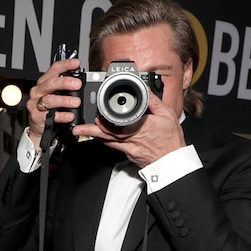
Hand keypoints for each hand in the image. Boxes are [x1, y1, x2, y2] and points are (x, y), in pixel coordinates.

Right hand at [26, 58, 83, 149]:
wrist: (40, 127)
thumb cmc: (50, 108)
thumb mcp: (58, 94)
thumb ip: (67, 87)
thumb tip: (83, 80)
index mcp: (45, 82)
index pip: (54, 69)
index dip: (65, 65)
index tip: (76, 63)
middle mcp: (39, 91)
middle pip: (50, 83)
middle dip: (65, 82)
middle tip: (77, 84)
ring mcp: (35, 104)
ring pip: (49, 100)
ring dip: (64, 100)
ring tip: (76, 102)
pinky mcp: (36, 116)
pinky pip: (50, 116)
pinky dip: (61, 116)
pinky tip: (70, 115)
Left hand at [71, 92, 185, 167]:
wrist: (173, 161)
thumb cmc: (171, 139)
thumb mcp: (167, 115)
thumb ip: (154, 101)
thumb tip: (145, 89)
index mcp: (141, 127)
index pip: (119, 123)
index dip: (105, 120)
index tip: (96, 115)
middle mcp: (132, 138)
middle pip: (107, 133)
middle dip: (91, 129)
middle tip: (78, 127)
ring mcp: (129, 147)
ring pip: (107, 141)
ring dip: (93, 135)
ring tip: (80, 131)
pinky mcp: (128, 153)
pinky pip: (113, 146)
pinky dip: (103, 141)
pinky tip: (96, 137)